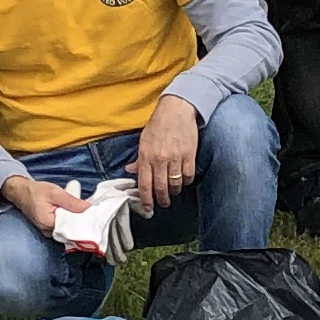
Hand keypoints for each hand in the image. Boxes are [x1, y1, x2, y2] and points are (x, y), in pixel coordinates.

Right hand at [1, 173, 91, 233]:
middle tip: (90, 212)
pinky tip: (74, 213)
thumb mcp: (55, 192)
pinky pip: (62, 227)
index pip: (71, 228)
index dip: (82, 222)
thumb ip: (71, 201)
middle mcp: (48, 232)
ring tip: (83, 212)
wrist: (21, 192)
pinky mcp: (49, 228)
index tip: (93, 216)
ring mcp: (48, 231)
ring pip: (66, 228)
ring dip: (74, 220)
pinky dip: (68, 220)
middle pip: (69, 230)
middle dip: (79, 221)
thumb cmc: (36, 191)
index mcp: (48, 224)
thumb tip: (88, 208)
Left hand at [137, 96, 199, 211]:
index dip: (146, 200)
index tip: (148, 209)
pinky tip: (184, 181)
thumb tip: (130, 170)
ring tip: (173, 192)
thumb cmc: (158, 124)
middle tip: (163, 203)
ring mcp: (175, 157)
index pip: (144, 185)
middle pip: (161, 188)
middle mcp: (160, 159)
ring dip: (174, 192)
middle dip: (162, 200)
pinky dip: (186, 181)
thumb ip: (138, 159)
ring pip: (175, 184)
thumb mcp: (143, 140)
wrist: (177, 109)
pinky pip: (188, 176)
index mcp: (146, 156)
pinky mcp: (189, 155)